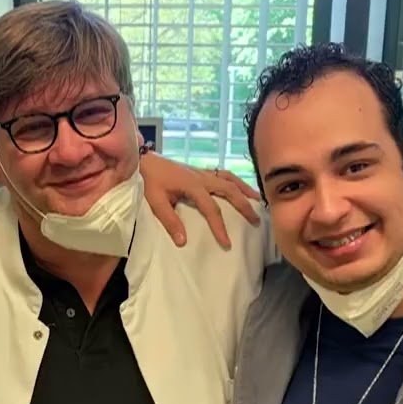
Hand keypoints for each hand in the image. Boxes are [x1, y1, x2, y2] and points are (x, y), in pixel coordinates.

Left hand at [139, 153, 261, 247]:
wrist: (144, 160)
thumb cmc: (149, 181)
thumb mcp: (156, 202)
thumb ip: (170, 221)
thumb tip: (183, 242)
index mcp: (193, 185)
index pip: (211, 209)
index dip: (220, 227)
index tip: (227, 243)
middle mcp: (202, 177)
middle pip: (229, 190)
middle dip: (244, 205)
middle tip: (256, 220)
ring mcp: (203, 172)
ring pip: (230, 179)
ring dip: (245, 190)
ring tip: (258, 201)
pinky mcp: (201, 171)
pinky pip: (224, 174)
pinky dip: (236, 181)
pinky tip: (242, 188)